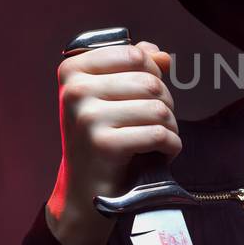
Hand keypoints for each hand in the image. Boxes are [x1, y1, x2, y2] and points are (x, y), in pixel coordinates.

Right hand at [46, 39, 179, 244]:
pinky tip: (163, 152)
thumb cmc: (101, 137)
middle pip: (150, 82)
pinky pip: (158, 134)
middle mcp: (75, 90)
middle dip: (166, 103)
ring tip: (162, 137)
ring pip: (158, 108)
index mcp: (72, 70)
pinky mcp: (104, 145)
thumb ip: (134, 67)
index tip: (150, 94)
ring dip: (171, 126)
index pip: (134, 54)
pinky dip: (171, 145)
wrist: (84, 190)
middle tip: (160, 121)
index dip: (154, 73)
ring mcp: (87, 118)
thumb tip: (161, 54)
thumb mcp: (110, 96)